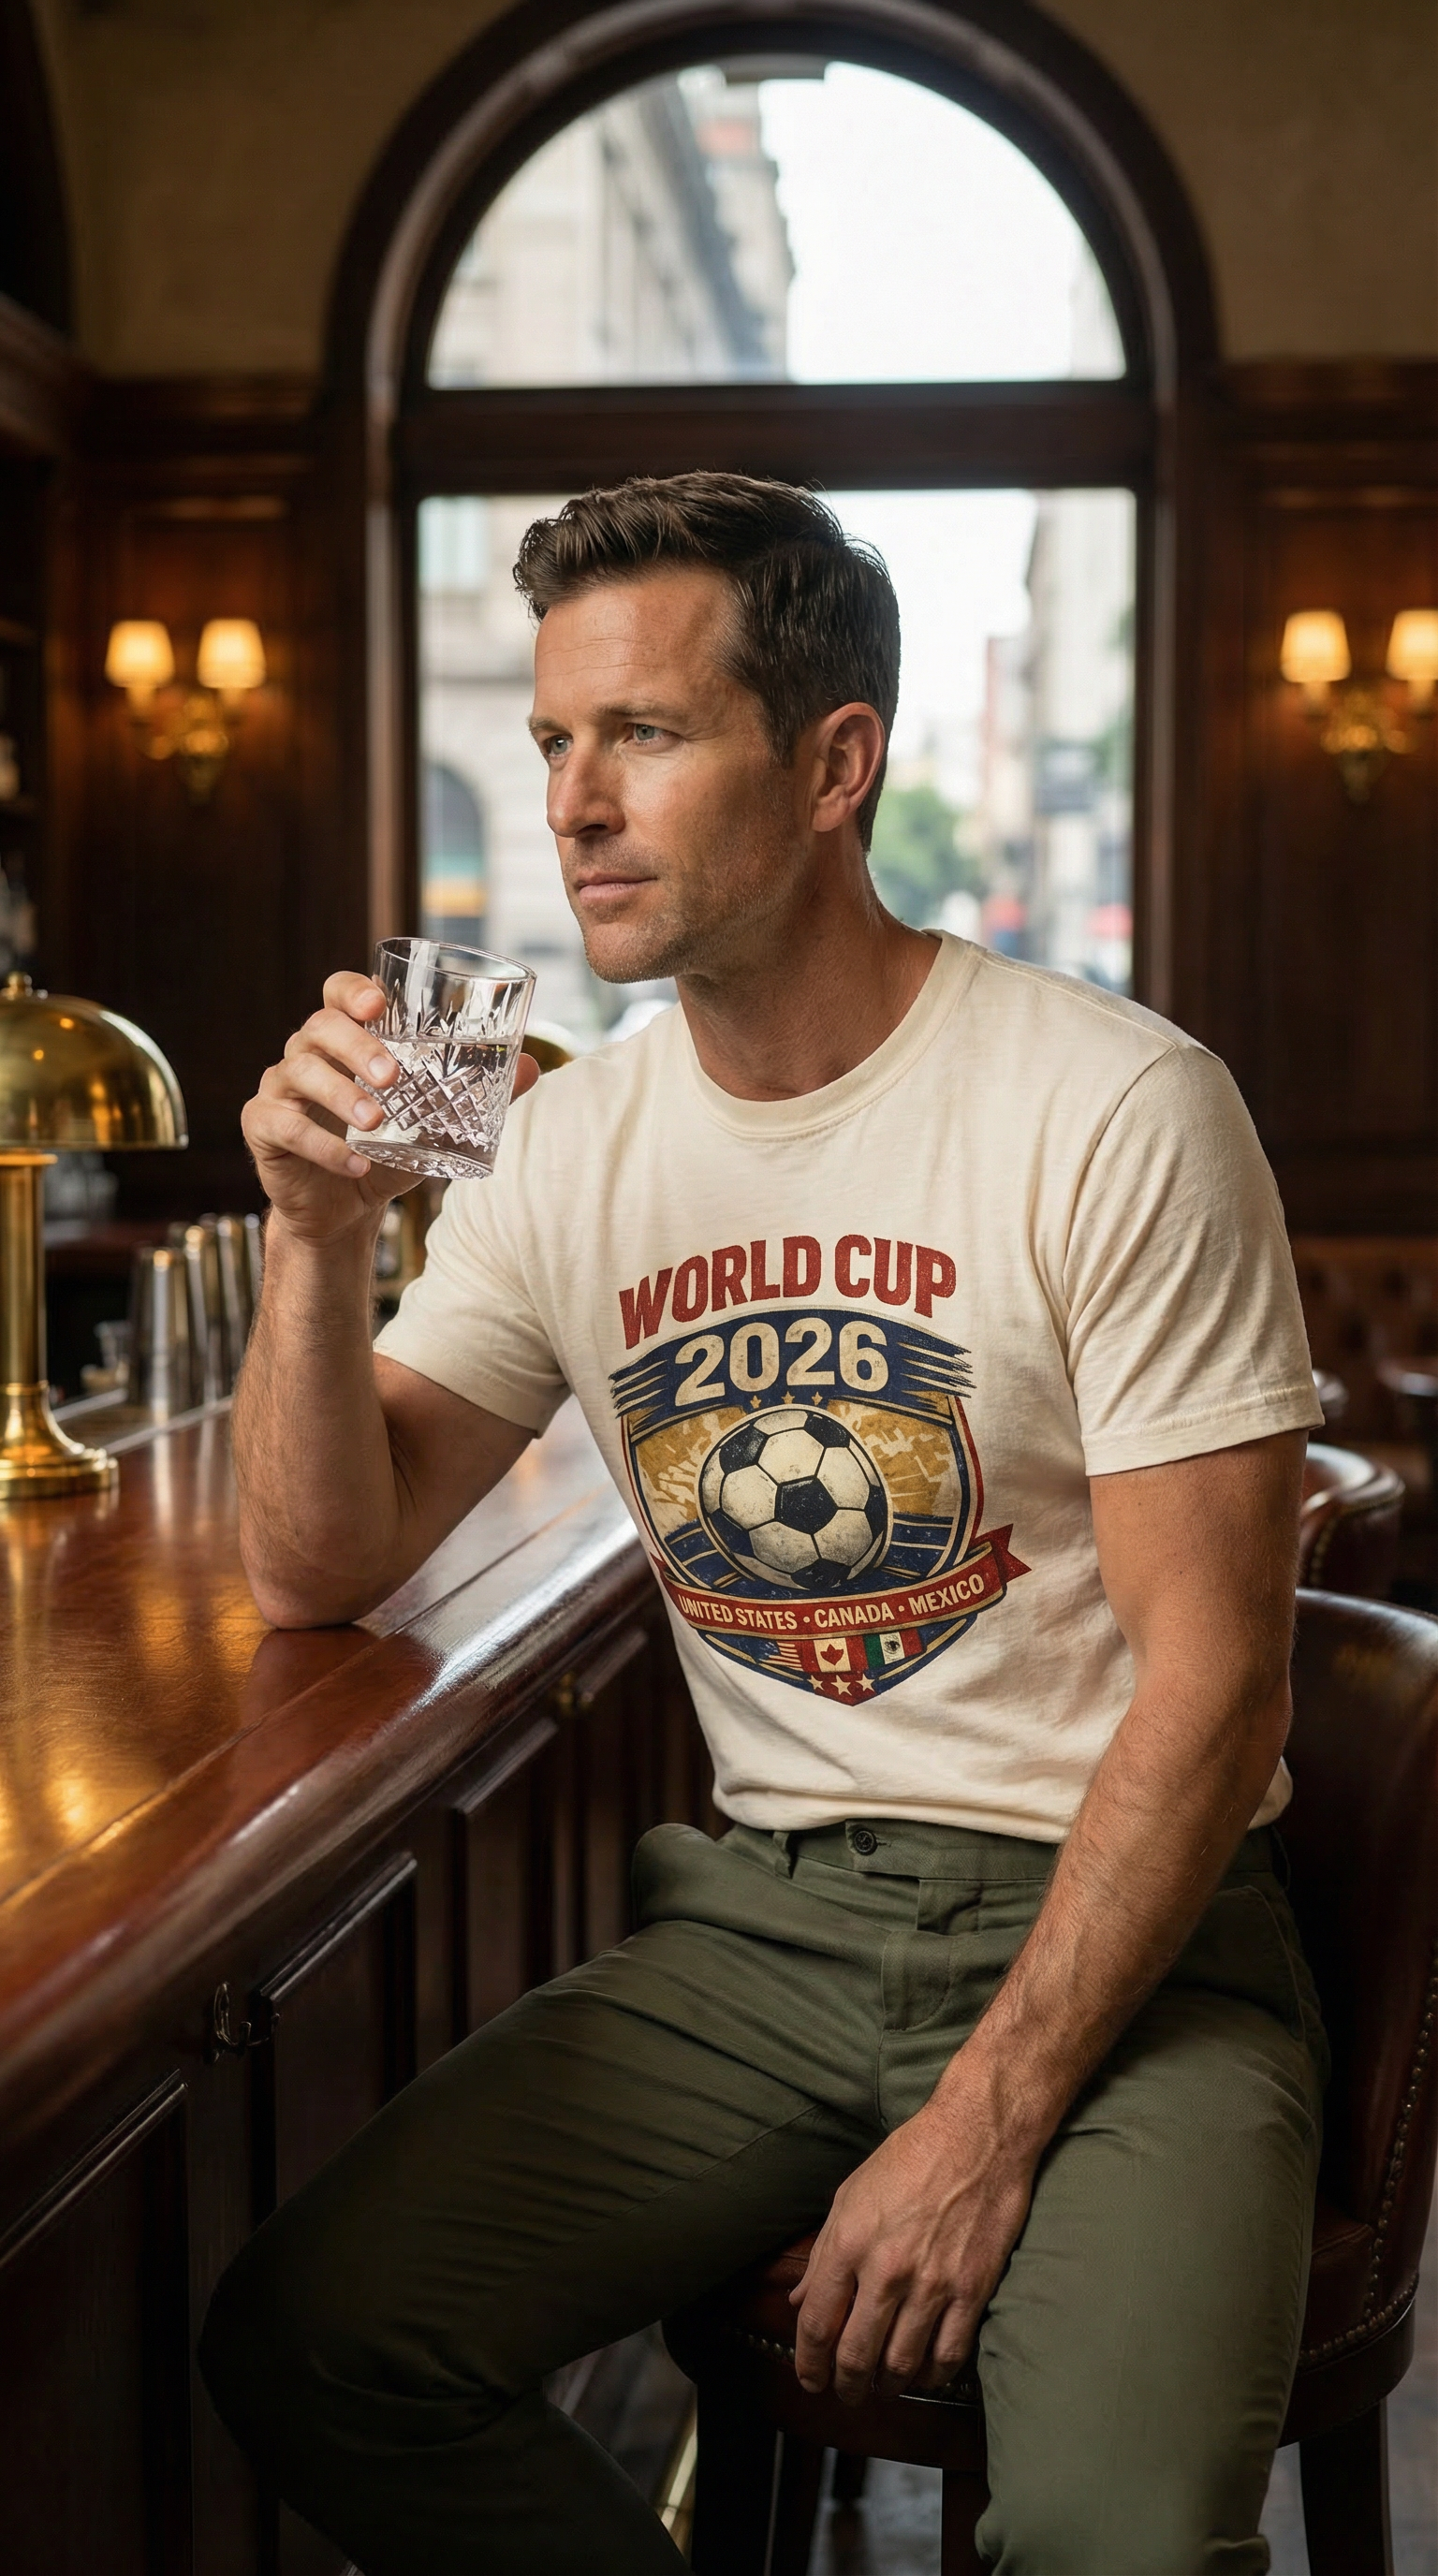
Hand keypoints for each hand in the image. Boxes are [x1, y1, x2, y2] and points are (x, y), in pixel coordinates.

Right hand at [242, 969, 538, 1242]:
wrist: (346, 1213)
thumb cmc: (388, 1152)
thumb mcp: (435, 1123)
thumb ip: (476, 1093)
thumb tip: (532, 1066)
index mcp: (345, 1041)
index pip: (337, 994)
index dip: (352, 990)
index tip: (377, 1004)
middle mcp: (307, 1054)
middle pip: (318, 1028)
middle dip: (355, 1047)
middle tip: (392, 1077)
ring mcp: (279, 1088)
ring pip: (298, 1071)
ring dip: (340, 1096)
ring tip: (375, 1123)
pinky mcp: (263, 1128)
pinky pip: (284, 1126)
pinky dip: (323, 1146)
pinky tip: (356, 1166)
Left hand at [790, 2084, 1036, 2404]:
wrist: (977, 2135)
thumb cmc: (911, 2157)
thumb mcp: (850, 2194)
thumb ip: (823, 2253)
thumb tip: (802, 2300)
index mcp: (849, 2243)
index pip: (817, 2324)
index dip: (808, 2363)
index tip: (810, 2379)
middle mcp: (886, 2270)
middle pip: (856, 2355)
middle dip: (845, 2386)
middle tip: (846, 2393)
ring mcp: (932, 2283)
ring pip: (901, 2364)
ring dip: (887, 2386)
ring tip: (883, 2387)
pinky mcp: (972, 2289)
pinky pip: (949, 2354)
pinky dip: (932, 2374)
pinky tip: (924, 2372)